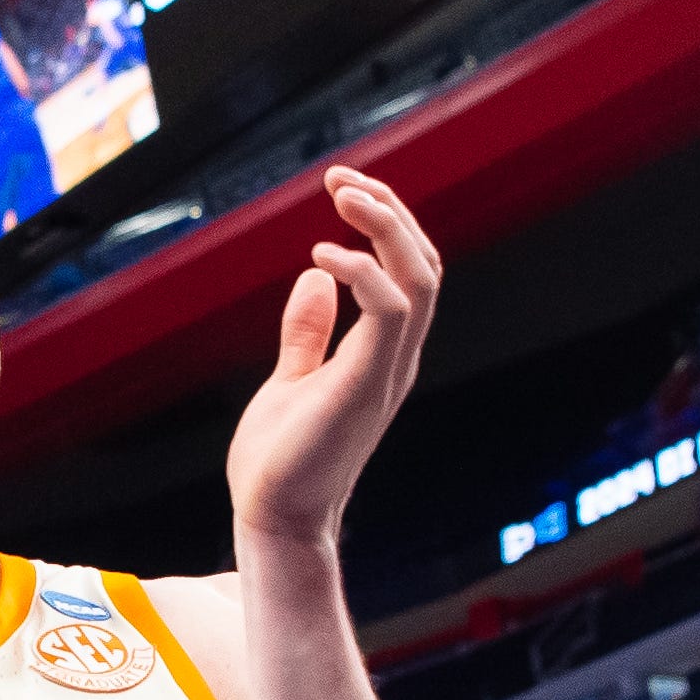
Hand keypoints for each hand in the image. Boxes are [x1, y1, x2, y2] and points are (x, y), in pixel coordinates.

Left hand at [225, 167, 441, 549]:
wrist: (273, 522)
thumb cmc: (279, 463)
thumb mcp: (290, 380)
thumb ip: (308, 331)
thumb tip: (312, 276)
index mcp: (382, 355)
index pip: (410, 272)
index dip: (386, 223)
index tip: (342, 190)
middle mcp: (396, 360)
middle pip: (426, 264)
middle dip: (390, 210)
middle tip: (338, 178)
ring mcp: (386, 373)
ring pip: (420, 278)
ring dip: (385, 226)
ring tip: (340, 195)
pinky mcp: (365, 385)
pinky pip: (391, 310)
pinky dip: (363, 270)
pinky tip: (320, 255)